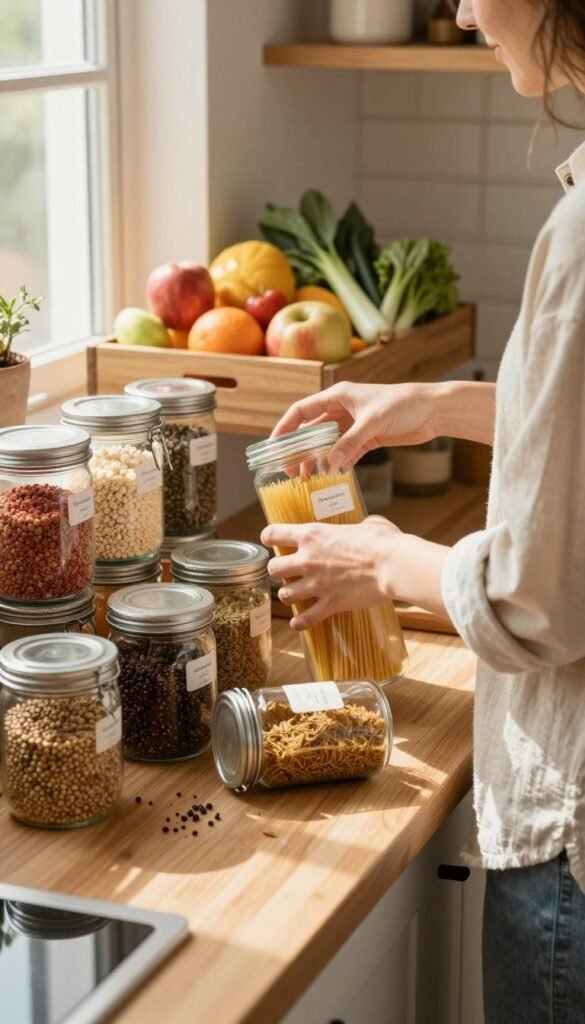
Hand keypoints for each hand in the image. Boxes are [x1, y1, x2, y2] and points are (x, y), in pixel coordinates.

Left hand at [261, 516, 401, 629]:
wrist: (394, 566)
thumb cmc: (384, 542)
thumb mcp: (369, 524)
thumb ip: (359, 526)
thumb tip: (366, 528)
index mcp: (312, 535)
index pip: (274, 534)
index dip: (270, 538)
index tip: (271, 541)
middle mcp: (307, 560)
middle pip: (273, 569)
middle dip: (278, 571)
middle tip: (288, 572)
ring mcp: (316, 584)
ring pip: (284, 595)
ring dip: (289, 595)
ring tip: (296, 595)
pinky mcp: (329, 604)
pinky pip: (305, 619)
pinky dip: (300, 622)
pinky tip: (299, 622)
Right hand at [271, 381, 439, 466]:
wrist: (433, 410)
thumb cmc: (404, 404)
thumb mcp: (373, 422)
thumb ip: (350, 442)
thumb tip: (330, 462)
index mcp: (338, 396)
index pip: (302, 410)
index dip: (285, 427)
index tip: (274, 446)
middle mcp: (343, 409)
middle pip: (312, 430)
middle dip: (299, 449)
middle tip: (290, 470)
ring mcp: (354, 424)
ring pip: (327, 443)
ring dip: (317, 459)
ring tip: (308, 477)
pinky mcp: (368, 438)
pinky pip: (346, 452)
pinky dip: (338, 463)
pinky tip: (331, 474)